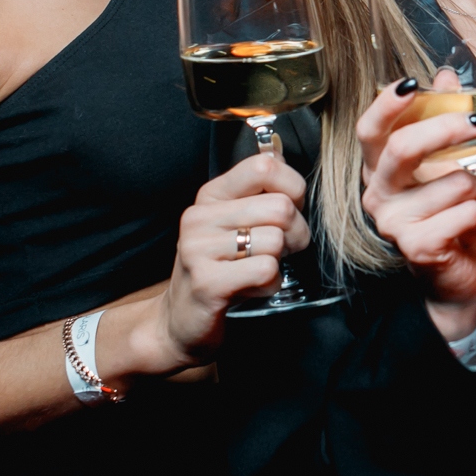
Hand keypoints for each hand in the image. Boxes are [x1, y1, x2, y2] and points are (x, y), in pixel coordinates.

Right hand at [152, 153, 309, 367]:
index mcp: (211, 195)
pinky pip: (266, 271)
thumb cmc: (218, 268)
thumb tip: (279, 154)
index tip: (292, 207)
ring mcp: (199, 250)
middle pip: (280, 207)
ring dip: (281, 262)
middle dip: (296, 233)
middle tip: (282, 250)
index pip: (264, 166)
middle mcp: (200, 217)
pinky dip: (271, 284)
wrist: (179, 321)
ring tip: (260, 270)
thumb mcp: (233, 222)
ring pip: (276, 241)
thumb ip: (257, 192)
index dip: (294, 187)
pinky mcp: (208, 283)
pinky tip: (252, 287)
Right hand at [358, 75, 475, 340]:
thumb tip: (445, 76)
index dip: (386, 105)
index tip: (412, 83)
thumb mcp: (445, 165)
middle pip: (403, 148)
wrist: (453, 278)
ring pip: (452, 182)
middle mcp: (378, 195)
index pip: (370, 131)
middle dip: (448, 129)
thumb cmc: (447, 217)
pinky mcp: (418, 247)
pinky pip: (465, 212)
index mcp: (379, 170)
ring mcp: (394, 223)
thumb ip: (441, 119)